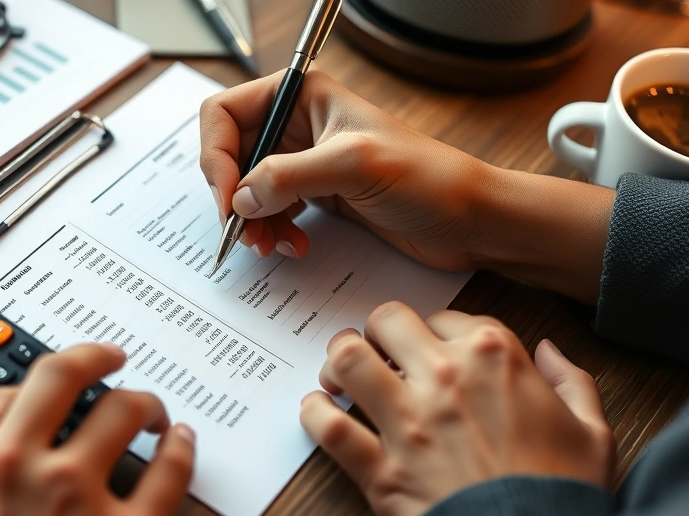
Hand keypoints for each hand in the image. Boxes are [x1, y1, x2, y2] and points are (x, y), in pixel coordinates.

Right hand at [199, 70, 489, 268]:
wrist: (470, 220)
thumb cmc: (429, 178)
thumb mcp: (354, 166)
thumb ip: (288, 176)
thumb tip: (240, 199)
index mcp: (303, 96)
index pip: (225, 114)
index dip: (218, 157)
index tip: (229, 198)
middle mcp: (299, 126)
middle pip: (231, 155)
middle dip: (232, 196)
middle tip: (243, 230)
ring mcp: (307, 163)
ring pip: (248, 189)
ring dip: (251, 221)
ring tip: (271, 244)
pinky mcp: (318, 196)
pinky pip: (272, 212)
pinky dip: (273, 232)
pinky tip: (294, 245)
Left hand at [300, 304, 613, 515]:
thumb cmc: (561, 493)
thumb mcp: (591, 430)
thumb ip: (571, 381)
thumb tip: (550, 351)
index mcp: (495, 356)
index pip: (445, 315)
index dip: (433, 329)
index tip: (429, 347)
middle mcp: (444, 376)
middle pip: (387, 320)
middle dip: (379, 331)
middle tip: (379, 352)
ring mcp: (408, 420)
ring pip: (348, 358)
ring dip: (338, 361)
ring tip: (341, 376)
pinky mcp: (380, 467)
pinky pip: (327, 426)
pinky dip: (314, 414)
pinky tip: (319, 410)